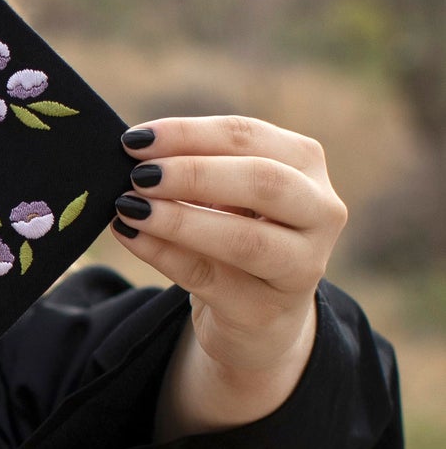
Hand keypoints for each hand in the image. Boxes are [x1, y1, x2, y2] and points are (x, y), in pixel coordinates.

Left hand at [113, 116, 347, 437]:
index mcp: (305, 164)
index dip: (190, 134)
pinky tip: (130, 235)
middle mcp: (319, 212)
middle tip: (137, 174)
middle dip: (193, 173)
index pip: (249, 137)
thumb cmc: (237, 232)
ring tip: (129, 206)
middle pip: (263, 181)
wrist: (261, 314)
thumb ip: (192, 168)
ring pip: (245, 239)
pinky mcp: (263, 310)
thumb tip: (134, 152)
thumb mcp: (224, 193)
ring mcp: (300, 266)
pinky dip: (162, 253)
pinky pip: (207, 277)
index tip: (135, 138)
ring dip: (178, 219)